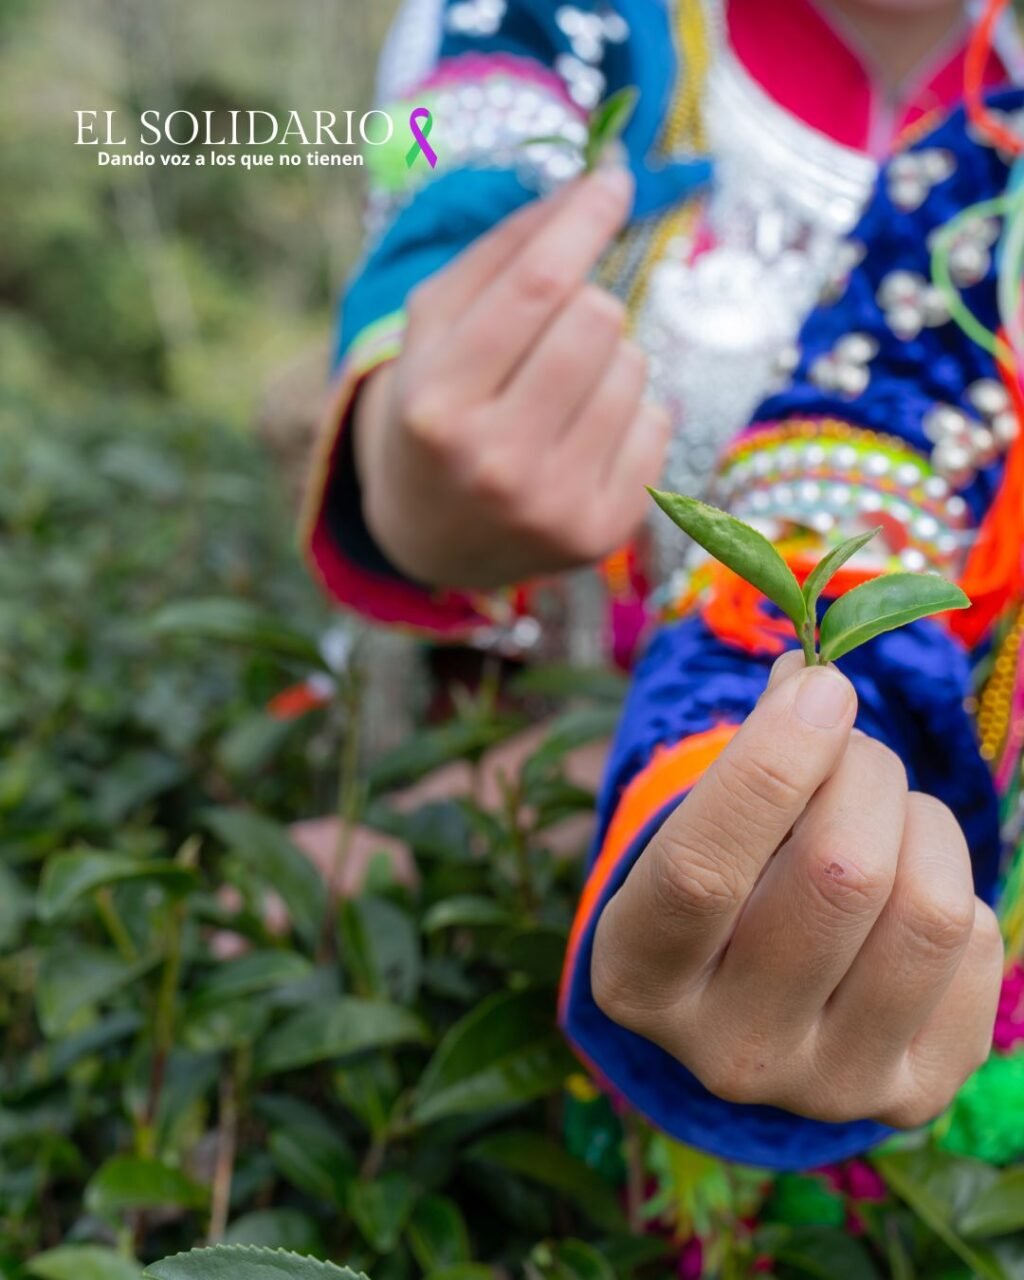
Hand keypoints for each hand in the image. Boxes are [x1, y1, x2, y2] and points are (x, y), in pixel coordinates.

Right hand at [354, 167, 668, 589]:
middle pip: (597, 319)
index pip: (537, 285)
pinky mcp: (602, 532)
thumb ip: (503, 250)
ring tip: (564, 394)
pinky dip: (632, 413)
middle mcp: (495, 461)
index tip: (614, 180)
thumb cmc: (436, 409)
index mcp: (438, 402)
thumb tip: (597, 180)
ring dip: (610, 360)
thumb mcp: (435, 328)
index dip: (585, 219)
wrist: (433, 535)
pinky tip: (585, 438)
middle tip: (557, 333)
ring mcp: (553, 505)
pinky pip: (658, 423)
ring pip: (634, 367)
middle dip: (586, 304)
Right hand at [591, 652, 1003, 1128]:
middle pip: (840, 877)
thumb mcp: (695, 827)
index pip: (700, 870)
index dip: (771, 765)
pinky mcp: (911, 1095)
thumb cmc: (716, 888)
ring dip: (919, 822)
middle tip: (853, 747)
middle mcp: (726, 1051)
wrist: (748, 1005)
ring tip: (887, 814)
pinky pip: (975, 946)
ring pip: (929, 911)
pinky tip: (903, 894)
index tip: (823, 687)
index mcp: (638, 976)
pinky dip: (951, 885)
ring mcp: (826, 1086)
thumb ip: (748, 755)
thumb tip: (814, 679)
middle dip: (865, 772)